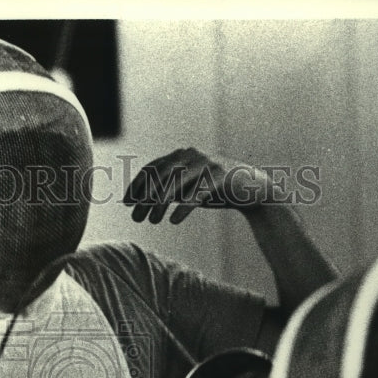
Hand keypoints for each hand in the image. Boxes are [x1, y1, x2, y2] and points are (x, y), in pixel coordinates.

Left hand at [123, 147, 268, 224]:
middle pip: (161, 175)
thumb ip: (167, 190)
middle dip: (145, 197)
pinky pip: (197, 192)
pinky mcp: (221, 176)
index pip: (152, 168)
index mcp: (182, 155)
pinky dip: (183, 207)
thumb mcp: (188, 188)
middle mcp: (192, 155)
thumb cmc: (215, 190)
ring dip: (160, 204)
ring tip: (152, 221)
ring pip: (177, 183)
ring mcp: (207, 163)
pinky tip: (173, 220)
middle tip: (136, 218)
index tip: (126, 204)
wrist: (251, 189)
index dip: (137, 185)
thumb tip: (139, 201)